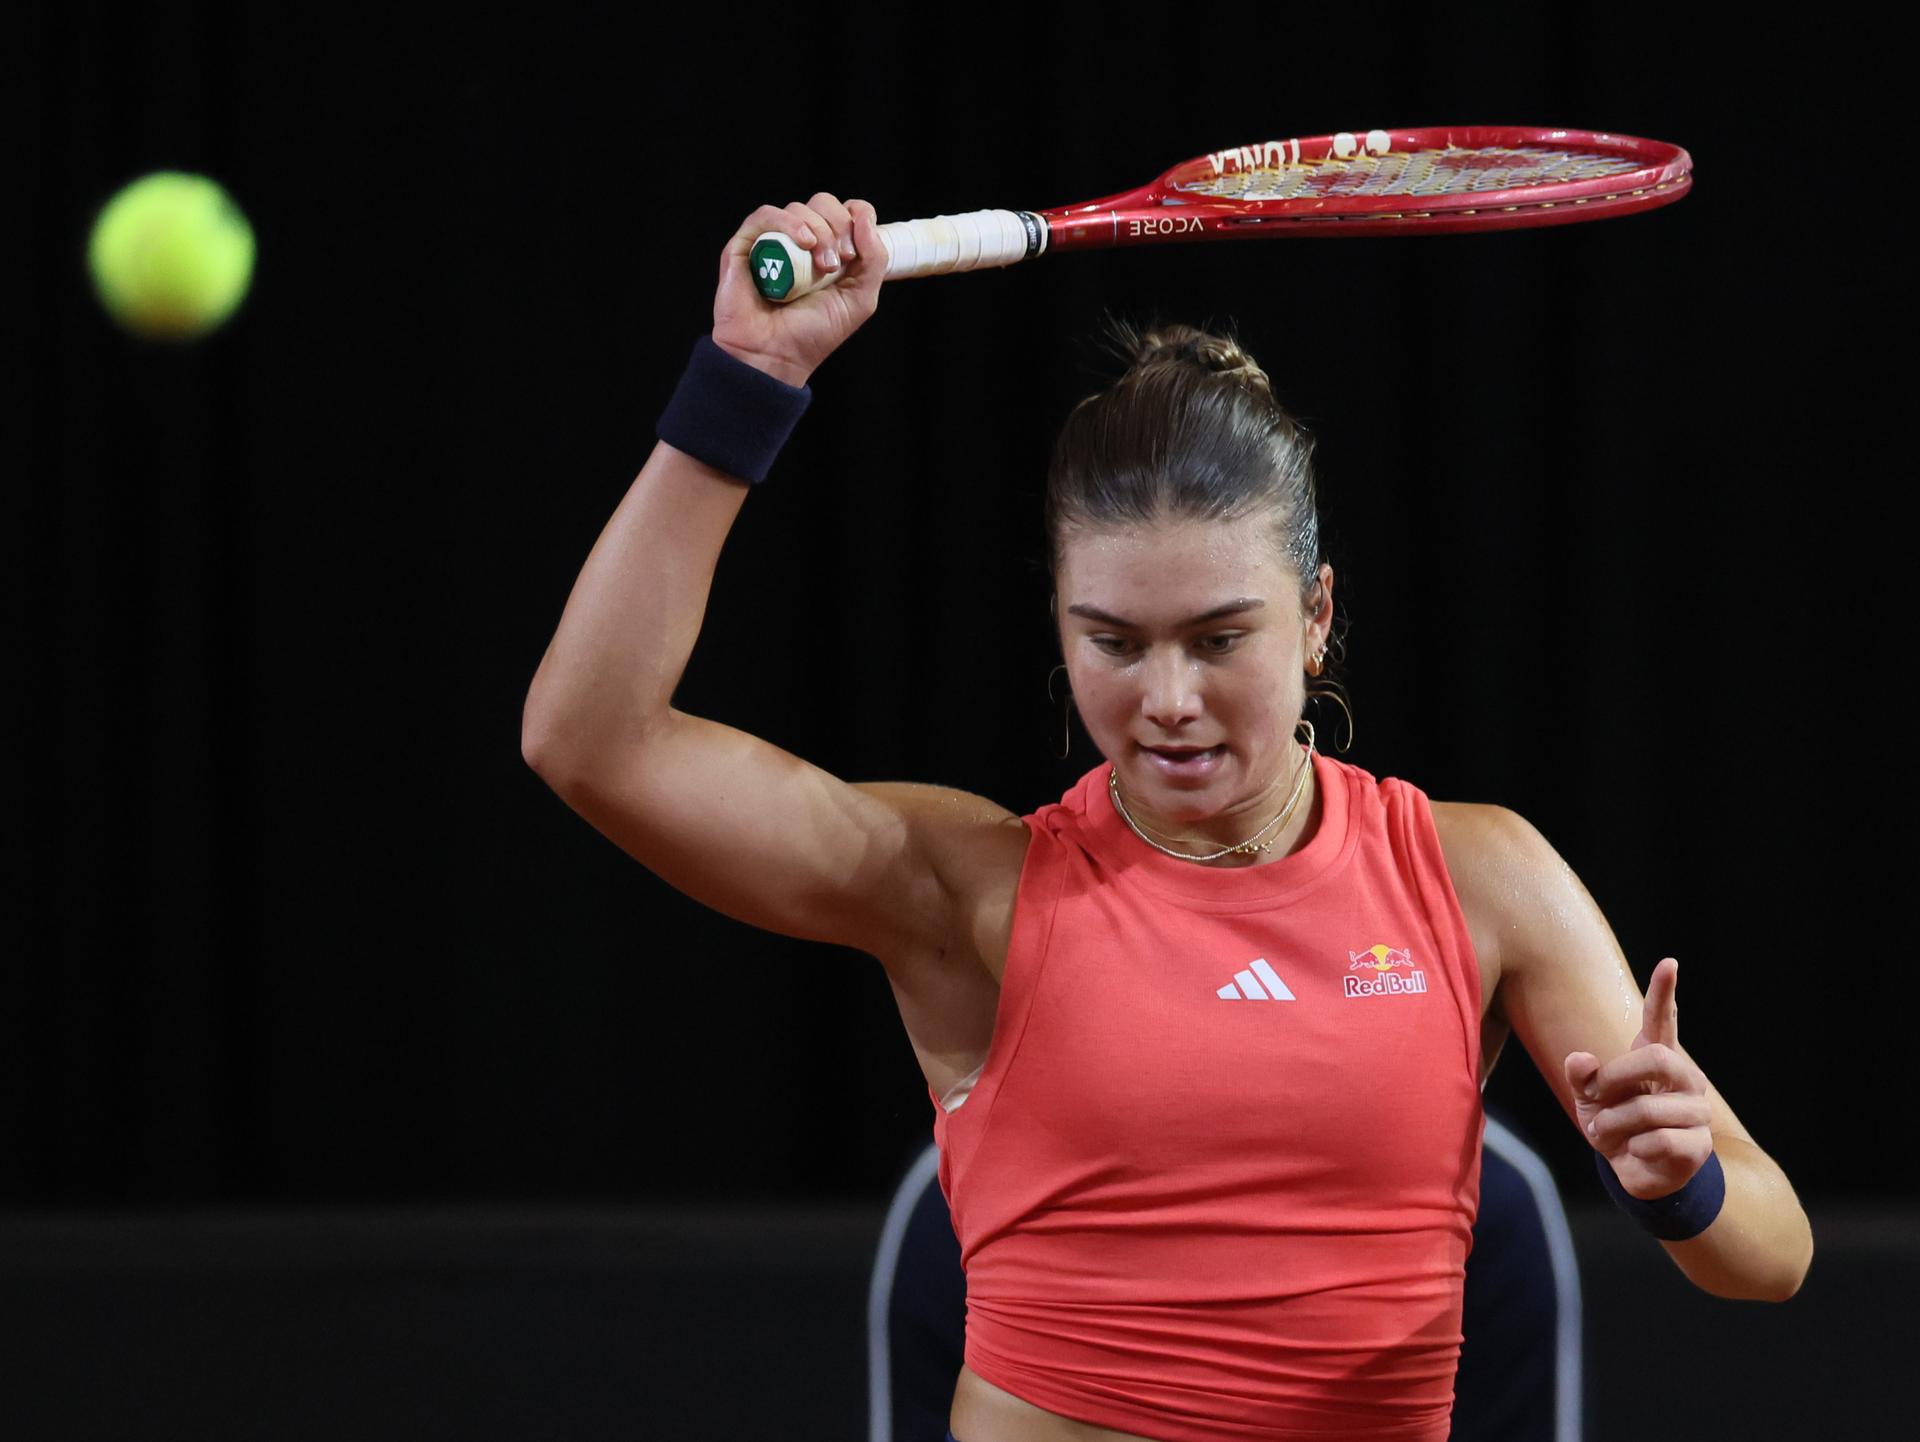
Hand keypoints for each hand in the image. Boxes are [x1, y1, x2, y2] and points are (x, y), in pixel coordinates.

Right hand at [711, 193, 883, 386]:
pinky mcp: (745, 245)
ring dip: (818, 230)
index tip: (855, 253)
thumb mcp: (860, 300)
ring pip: (798, 208)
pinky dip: (788, 222)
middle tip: (837, 263)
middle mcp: (800, 244)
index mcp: (827, 251)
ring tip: (821, 266)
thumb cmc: (813, 334)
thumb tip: (865, 216)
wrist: (775, 356)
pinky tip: (803, 243)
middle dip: (837, 226)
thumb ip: (875, 259)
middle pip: (822, 203)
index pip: (844, 212)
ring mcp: (772, 242)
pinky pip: (765, 215)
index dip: (855, 220)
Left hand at [1563, 957, 1713, 1200]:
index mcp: (1656, 1059)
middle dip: (1616, 1078)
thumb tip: (1580, 1060)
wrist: (1634, 1172)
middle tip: (1593, 1098)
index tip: (1669, 962)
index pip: (1663, 1020)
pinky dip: (1634, 1149)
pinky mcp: (1699, 1146)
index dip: (1664, 992)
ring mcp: (1697, 1111)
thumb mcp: (1588, 1098)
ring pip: (1650, 1109)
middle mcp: (1684, 1079)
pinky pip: (1658, 1141)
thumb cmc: (1613, 1124)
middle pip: (1658, 1058)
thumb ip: (1580, 1076)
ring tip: (1607, 1132)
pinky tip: (1635, 1152)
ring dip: (1614, 1124)